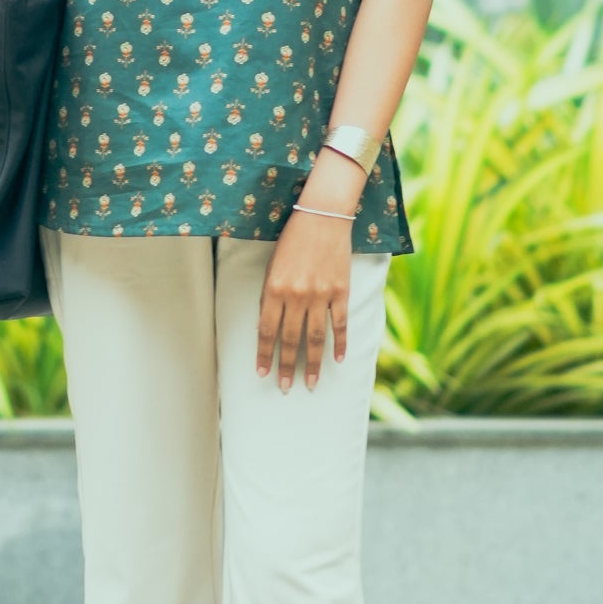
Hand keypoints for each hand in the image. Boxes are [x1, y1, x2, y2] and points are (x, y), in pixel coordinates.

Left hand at [256, 208, 352, 391]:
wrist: (323, 216)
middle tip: (284, 387)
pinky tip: (338, 360)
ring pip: (314, 338)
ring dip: (311, 364)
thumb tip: (268, 326)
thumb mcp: (273, 265)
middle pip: (290, 340)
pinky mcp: (340, 292)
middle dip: (286, 366)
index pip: (266, 330)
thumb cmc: (293, 238)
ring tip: (309, 383)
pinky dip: (340, 344)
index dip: (264, 354)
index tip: (262, 372)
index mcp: (274, 288)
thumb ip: (270, 295)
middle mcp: (296, 296)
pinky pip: (339, 324)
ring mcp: (320, 295)